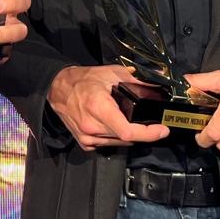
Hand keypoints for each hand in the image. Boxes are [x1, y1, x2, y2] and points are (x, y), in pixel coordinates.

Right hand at [46, 64, 168, 151]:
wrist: (58, 88)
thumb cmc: (82, 80)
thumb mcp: (112, 73)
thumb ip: (136, 81)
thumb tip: (156, 89)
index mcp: (99, 108)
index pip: (128, 131)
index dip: (148, 134)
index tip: (162, 130)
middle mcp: (92, 126)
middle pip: (127, 138)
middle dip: (142, 132)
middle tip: (150, 123)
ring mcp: (87, 137)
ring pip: (119, 143)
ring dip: (129, 135)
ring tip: (128, 120)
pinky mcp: (84, 143)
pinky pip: (108, 145)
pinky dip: (116, 137)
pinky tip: (113, 125)